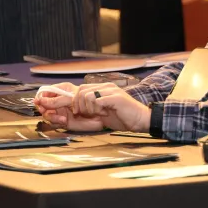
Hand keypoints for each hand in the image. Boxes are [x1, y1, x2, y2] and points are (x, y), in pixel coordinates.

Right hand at [35, 83, 103, 131]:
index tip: (37, 101)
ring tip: (61, 118)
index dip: (40, 96)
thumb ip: (55, 100)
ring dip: (51, 117)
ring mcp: (60, 110)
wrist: (101, 113)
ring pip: (47, 114)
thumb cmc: (88, 101)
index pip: (45, 92)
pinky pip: (54, 122)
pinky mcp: (64, 120)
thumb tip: (40, 100)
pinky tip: (64, 120)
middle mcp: (58, 100)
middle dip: (43, 108)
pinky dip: (57, 121)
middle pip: (43, 104)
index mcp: (60, 90)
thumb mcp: (70, 98)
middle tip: (45, 111)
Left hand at [36, 83, 151, 131]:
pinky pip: (96, 100)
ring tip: (99, 114)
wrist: (141, 120)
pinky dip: (96, 109)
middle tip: (84, 114)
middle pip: (79, 92)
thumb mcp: (102, 113)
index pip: (78, 90)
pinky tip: (104, 113)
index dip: (69, 99)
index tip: (67, 109)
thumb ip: (89, 109)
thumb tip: (73, 109)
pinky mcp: (115, 97)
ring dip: (88, 109)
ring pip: (85, 95)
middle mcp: (104, 87)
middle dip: (76, 105)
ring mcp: (110, 90)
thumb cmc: (122, 118)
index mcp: (101, 89)